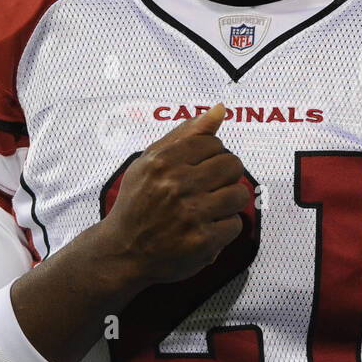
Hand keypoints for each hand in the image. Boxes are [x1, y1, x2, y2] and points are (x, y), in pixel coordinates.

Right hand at [93, 103, 250, 287]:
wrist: (122, 252)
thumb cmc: (138, 203)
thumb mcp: (150, 162)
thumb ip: (186, 133)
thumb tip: (220, 109)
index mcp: (163, 162)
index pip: (214, 143)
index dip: (210, 157)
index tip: (197, 170)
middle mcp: (176, 186)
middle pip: (232, 165)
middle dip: (224, 176)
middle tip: (206, 189)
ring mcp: (191, 214)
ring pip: (239, 194)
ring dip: (228, 202)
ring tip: (209, 208)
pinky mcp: (203, 240)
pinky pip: (236, 224)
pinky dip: (224, 228)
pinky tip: (204, 229)